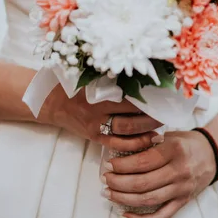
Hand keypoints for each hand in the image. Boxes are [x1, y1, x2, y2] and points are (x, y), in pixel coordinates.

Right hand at [41, 85, 163, 151]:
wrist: (51, 102)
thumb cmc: (72, 84)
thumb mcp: (89, 76)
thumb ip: (110, 77)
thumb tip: (140, 73)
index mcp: (96, 93)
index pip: (128, 98)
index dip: (147, 99)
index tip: (163, 96)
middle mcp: (96, 111)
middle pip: (130, 118)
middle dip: (151, 118)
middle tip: (166, 113)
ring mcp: (95, 126)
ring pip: (126, 132)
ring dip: (146, 130)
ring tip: (161, 126)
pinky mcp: (94, 136)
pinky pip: (117, 143)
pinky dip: (135, 144)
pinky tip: (148, 140)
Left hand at [101, 131, 215, 217]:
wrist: (212, 154)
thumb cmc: (187, 142)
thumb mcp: (169, 135)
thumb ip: (148, 143)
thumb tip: (120, 152)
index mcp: (174, 151)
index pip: (142, 162)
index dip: (121, 166)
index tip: (109, 164)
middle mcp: (179, 171)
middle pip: (142, 183)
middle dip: (118, 183)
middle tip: (105, 179)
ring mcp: (181, 189)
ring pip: (147, 200)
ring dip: (123, 199)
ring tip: (109, 194)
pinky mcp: (183, 202)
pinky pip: (160, 217)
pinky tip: (125, 215)